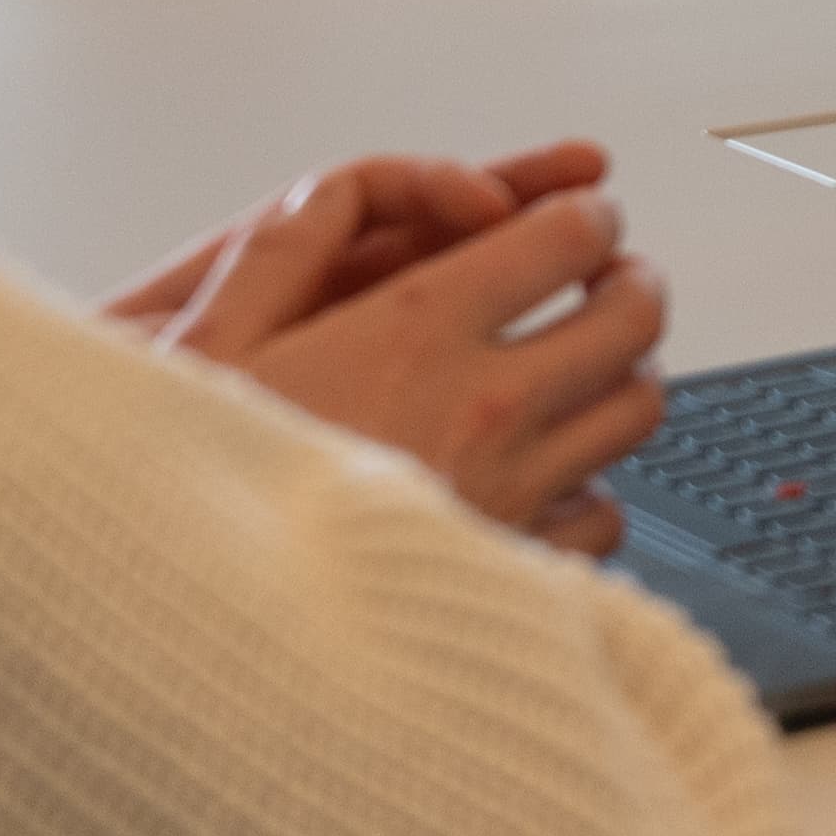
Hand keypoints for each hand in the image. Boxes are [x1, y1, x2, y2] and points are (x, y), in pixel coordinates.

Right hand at [109, 145, 670, 554]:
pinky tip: (547, 479)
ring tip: (588, 370)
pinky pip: (604, 515)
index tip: (579, 219)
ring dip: (623, 376)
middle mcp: (487, 409)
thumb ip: (280, 251)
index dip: (585, 214)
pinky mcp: (521, 571)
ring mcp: (517, 493)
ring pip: (637, 409)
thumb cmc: (199, 498)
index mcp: (417, 332)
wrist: (210, 640)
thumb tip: (340, 195)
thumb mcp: (206, 343)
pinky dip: (589, 488)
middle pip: (632, 317)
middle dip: (630, 282)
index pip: (567, 237)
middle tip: (608, 280)